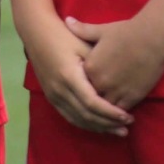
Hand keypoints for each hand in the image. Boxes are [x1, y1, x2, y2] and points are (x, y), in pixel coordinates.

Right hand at [20, 16, 131, 135]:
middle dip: (108, 124)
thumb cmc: (64, 35)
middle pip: (86, 115)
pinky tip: (99, 126)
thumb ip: (99, 65)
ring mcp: (53, 95)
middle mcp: (59, 90)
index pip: (92, 103)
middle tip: (127, 128)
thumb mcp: (84, 45)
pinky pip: (69, 116)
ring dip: (98, 127)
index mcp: (69, 76)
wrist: (37, 32)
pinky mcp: (51, 97)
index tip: (127, 116)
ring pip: (77, 119)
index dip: (110, 113)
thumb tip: (118, 85)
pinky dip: (86, 124)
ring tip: (117, 131)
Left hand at [66, 14, 163, 111]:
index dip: (82, 85)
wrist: (153, 37)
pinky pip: (120, 112)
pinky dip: (118, 115)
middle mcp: (100, 82)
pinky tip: (118, 115)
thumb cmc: (127, 31)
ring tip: (105, 114)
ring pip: (104, 109)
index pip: (79, 83)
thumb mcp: (101, 30)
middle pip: (90, 98)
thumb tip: (67, 20)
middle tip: (94, 104)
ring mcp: (116, 91)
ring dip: (105, 111)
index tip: (84, 87)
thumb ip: (83, 30)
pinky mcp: (132, 97)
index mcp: (90, 67)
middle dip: (92, 101)